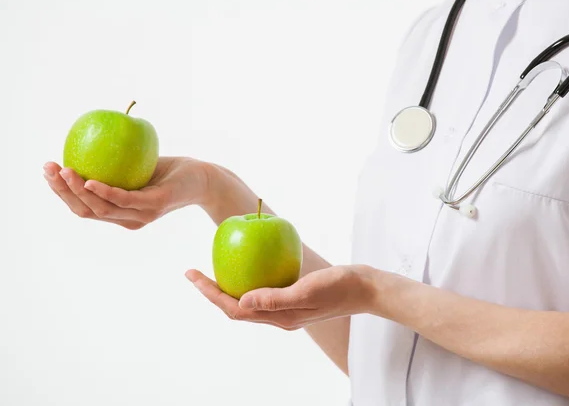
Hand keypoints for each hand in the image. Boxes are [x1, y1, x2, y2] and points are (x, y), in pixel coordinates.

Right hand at [43, 157, 210, 229]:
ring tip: (63, 170)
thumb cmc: (167, 171)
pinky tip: (90, 181)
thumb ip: (112, 165)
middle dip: (62, 191)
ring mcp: (141, 215)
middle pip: (86, 211)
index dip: (61, 193)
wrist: (202, 177)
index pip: (83, 208)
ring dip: (77, 191)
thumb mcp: (134, 167)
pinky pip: (125, 200)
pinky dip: (105, 192)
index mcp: (120, 213)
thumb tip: (82, 143)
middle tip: (47, 169)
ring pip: (101, 209)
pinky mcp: (155, 205)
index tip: (47, 172)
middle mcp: (128, 219)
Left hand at [185, 265, 375, 330]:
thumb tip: (242, 300)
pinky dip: (251, 276)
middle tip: (193, 272)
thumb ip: (275, 298)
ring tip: (213, 268)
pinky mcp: (293, 295)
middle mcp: (278, 315)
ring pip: (249, 298)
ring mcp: (286, 306)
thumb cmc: (338, 288)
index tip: (193, 275)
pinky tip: (248, 261)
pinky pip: (264, 287)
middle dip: (213, 291)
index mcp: (279, 318)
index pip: (235, 309)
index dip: (211, 294)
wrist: (365, 288)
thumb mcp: (307, 291)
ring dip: (229, 286)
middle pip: (236, 306)